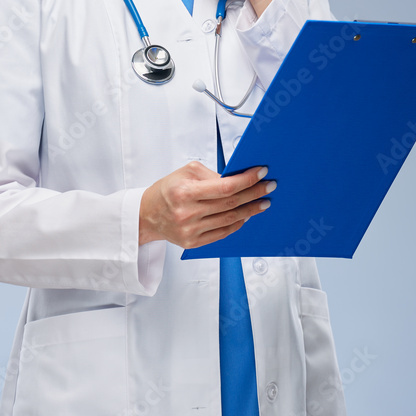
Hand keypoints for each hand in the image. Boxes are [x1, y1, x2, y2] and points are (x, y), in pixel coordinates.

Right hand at [139, 160, 275, 248]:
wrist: (146, 215)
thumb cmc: (167, 190)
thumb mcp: (185, 173)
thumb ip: (211, 175)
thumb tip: (236, 180)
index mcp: (184, 192)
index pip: (224, 187)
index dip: (246, 180)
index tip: (262, 173)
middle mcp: (187, 213)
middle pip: (231, 204)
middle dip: (254, 193)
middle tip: (269, 186)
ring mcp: (191, 231)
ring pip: (230, 220)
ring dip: (251, 210)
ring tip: (263, 202)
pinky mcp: (193, 243)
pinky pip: (223, 233)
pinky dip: (237, 223)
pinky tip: (247, 215)